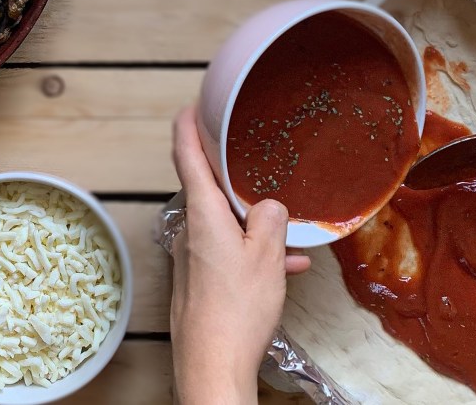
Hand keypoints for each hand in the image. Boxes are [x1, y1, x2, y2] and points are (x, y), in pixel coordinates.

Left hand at [170, 107, 310, 404]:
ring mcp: (191, 258)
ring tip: (289, 238)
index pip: (186, 157)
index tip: (189, 106)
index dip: (187, 127)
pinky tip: (284, 269)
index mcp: (202, 215)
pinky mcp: (198, 282)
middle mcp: (189, 231)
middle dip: (234, 181)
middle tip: (254, 164)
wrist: (212, 368)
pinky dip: (251, 255)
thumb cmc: (236, 311)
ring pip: (224, 226)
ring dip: (253, 227)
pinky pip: (226, 254)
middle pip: (207, 191)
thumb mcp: (267, 256)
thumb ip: (270, 219)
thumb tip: (268, 205)